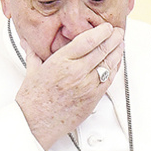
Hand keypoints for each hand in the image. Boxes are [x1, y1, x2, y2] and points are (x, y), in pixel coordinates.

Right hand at [16, 23, 123, 148]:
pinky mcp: (93, 98)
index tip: (106, 27)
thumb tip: (29, 43)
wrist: (35, 123)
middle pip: (102, 50)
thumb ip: (34, 53)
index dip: (101, 32)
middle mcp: (76, 72)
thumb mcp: (32, 71)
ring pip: (109, 64)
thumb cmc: (33, 100)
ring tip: (120, 44)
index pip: (87, 40)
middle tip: (118, 32)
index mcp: (61, 61)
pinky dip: (114, 69)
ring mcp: (87, 86)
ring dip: (117, 52)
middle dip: (114, 39)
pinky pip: (108, 80)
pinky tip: (116, 63)